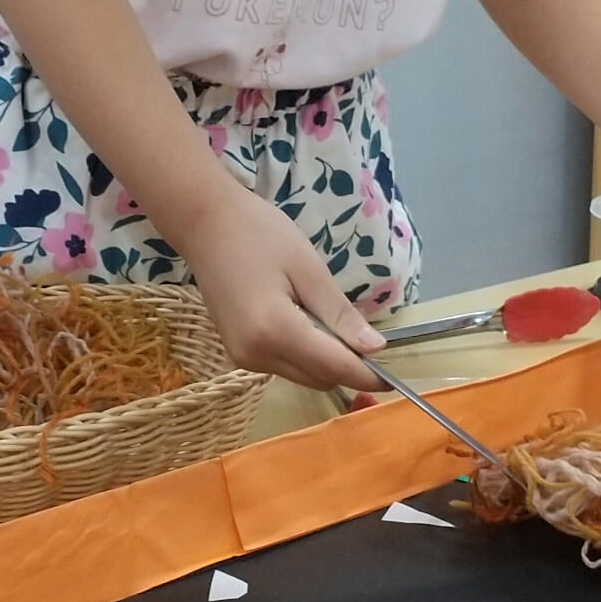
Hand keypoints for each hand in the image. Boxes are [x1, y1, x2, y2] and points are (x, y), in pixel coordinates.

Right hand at [174, 184, 388, 391]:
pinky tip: (308, 324)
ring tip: (335, 324)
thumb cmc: (260, 234)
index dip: (368, 375)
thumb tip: (375, 349)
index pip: (334, 367)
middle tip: (368, 339)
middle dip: (348, 367)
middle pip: (319, 379)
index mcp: (275, 331)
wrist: (205, 223)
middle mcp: (256, 355)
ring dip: (326, 362)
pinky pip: (284, 366)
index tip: (395, 375)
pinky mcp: (238, 352)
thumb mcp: (309, 269)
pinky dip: (304, 355)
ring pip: (302, 376)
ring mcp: (243, 357)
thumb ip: (340, 314)